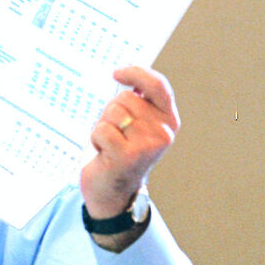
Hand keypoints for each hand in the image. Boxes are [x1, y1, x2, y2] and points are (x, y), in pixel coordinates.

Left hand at [80, 66, 179, 218]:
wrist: (112, 191)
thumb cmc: (120, 152)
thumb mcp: (135, 125)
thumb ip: (138, 103)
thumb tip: (123, 74)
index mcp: (169, 121)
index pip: (158, 86)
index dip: (137, 73)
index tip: (117, 73)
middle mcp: (163, 133)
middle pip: (126, 98)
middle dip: (112, 111)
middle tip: (114, 133)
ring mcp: (147, 145)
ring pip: (113, 112)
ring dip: (103, 126)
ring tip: (109, 144)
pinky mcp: (127, 155)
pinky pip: (102, 129)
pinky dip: (96, 138)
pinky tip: (103, 153)